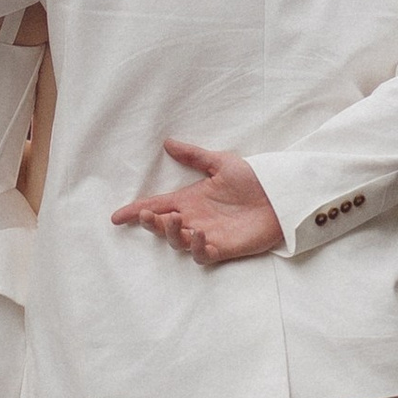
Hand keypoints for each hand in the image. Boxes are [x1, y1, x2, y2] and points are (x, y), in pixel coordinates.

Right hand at [108, 141, 281, 268]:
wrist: (281, 194)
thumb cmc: (253, 179)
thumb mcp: (221, 162)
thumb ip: (194, 156)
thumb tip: (167, 142)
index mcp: (191, 199)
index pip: (157, 206)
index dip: (136, 211)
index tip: (116, 217)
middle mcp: (195, 219)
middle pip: (163, 227)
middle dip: (150, 223)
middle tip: (148, 214)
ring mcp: (208, 235)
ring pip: (178, 242)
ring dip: (172, 233)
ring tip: (177, 218)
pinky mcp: (223, 248)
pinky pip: (202, 255)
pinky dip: (197, 248)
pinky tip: (200, 234)